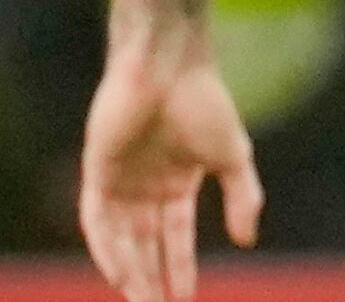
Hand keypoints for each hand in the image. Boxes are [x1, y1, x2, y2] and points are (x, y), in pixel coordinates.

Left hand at [79, 24, 261, 301]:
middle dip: (153, 278)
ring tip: (141, 299)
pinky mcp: (97, 172)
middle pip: (146, 245)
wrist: (170, 65)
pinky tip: (118, 273)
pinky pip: (97, 220)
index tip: (185, 299)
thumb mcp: (232, 155)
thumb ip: (241, 197)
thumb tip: (247, 240)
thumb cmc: (205, 101)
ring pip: (121, 239)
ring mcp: (120, 181)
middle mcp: (145, 187)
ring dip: (131, 271)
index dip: (180, 267)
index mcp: (177, 181)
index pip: (176, 235)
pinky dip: (107, 248)